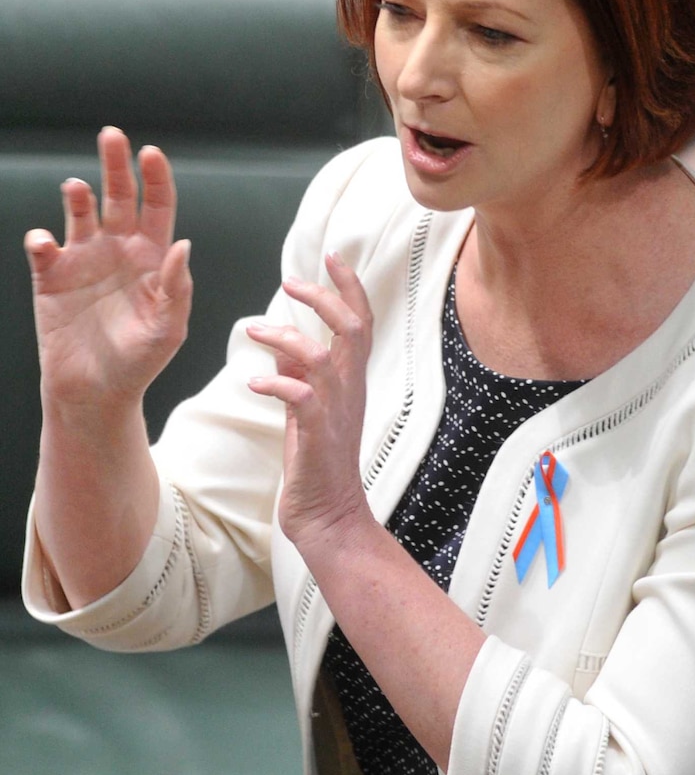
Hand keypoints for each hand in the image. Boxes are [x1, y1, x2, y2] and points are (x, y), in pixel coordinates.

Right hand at [24, 126, 192, 411]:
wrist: (97, 392)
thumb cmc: (140, 362)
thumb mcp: (168, 328)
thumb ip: (177, 287)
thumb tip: (183, 244)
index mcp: (152, 257)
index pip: (157, 207)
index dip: (155, 178)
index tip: (151, 153)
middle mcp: (118, 250)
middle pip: (118, 196)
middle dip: (115, 164)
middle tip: (111, 135)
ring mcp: (83, 260)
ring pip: (79, 213)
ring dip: (77, 196)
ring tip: (77, 189)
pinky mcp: (51, 277)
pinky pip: (44, 247)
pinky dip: (41, 239)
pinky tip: (46, 244)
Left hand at [246, 252, 373, 548]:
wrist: (329, 517)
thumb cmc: (318, 465)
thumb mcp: (308, 413)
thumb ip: (301, 377)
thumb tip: (284, 349)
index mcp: (351, 382)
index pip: (361, 322)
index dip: (349, 287)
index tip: (332, 257)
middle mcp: (350, 391)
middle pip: (352, 327)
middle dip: (323, 298)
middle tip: (291, 283)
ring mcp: (337, 413)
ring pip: (323, 355)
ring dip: (288, 338)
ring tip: (255, 331)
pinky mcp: (319, 436)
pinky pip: (302, 397)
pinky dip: (277, 382)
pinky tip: (254, 382)